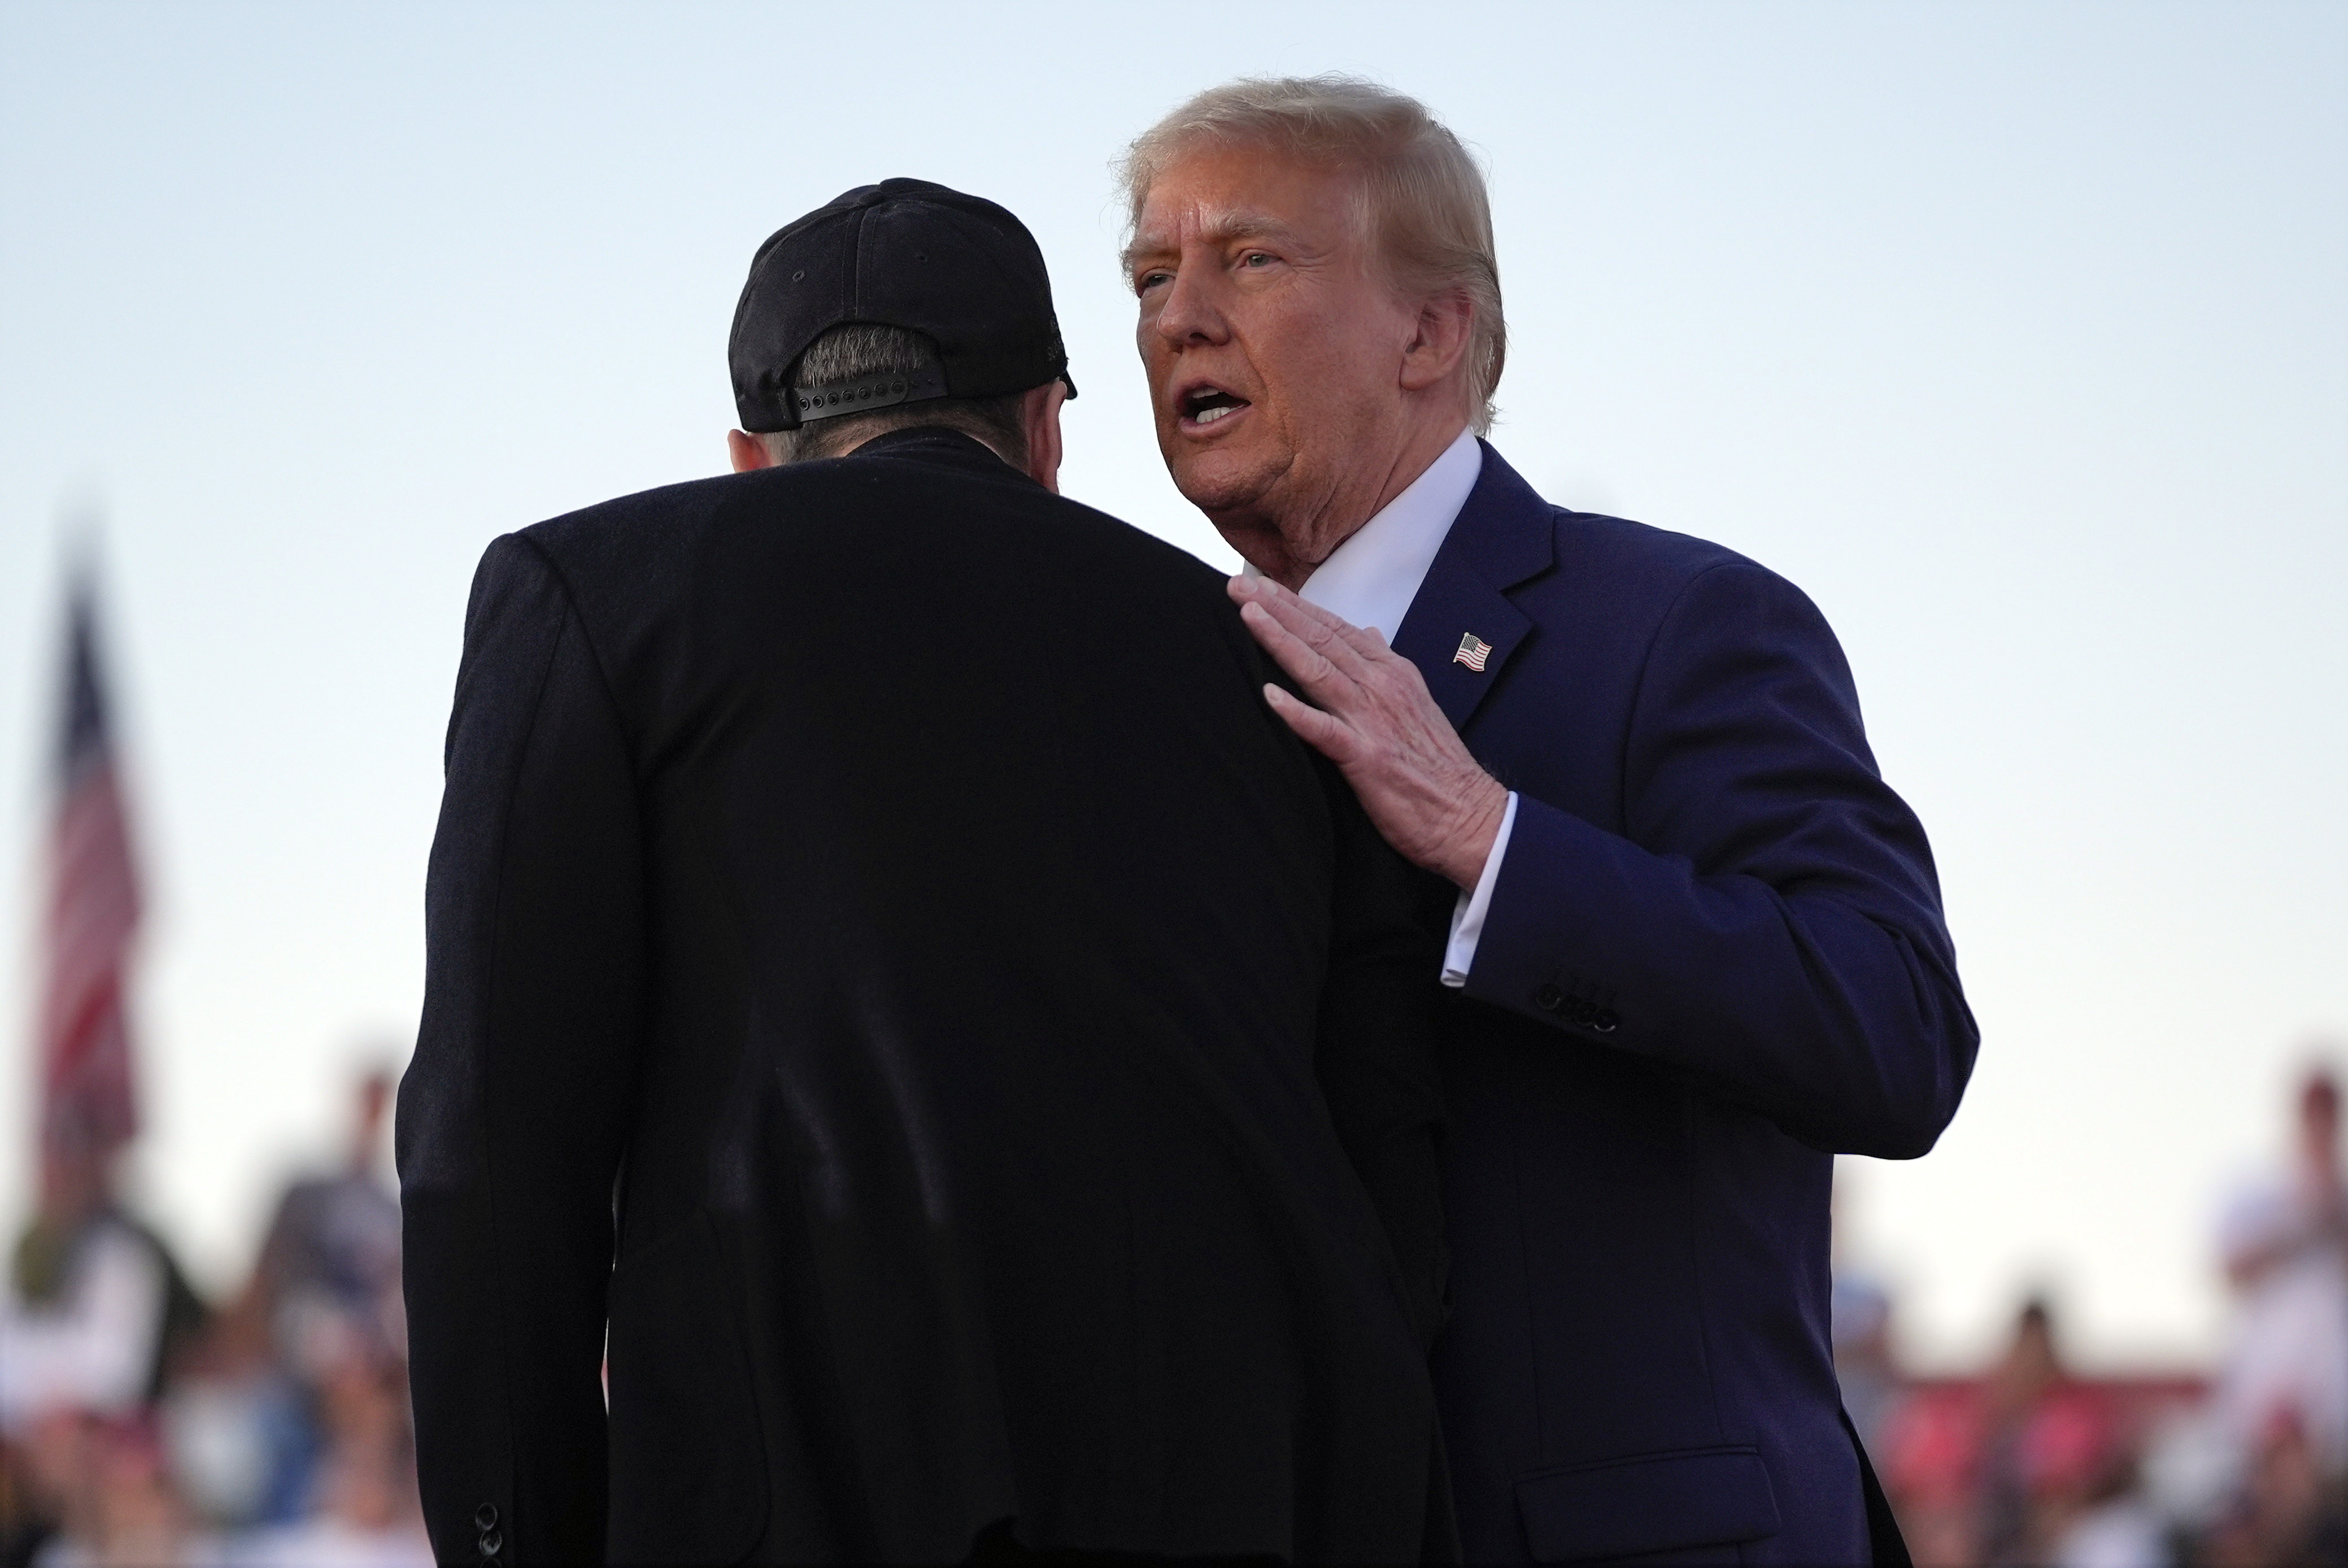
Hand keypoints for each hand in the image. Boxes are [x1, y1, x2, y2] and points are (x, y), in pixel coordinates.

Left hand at [1229, 574, 1507, 889]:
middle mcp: (1382, 686)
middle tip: (1237, 586)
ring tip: (1247, 616)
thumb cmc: (1436, 766)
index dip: (1296, 605)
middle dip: (1277, 609)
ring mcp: (1374, 719)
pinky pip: (1326, 730)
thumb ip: (1386, 666)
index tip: (1260, 587)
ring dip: (1281, 640)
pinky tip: (1269, 695)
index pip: (1335, 628)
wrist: (1469, 815)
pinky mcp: (1367, 757)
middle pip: (1321, 639)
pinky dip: (1297, 712)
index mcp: (1391, 672)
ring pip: (1319, 670)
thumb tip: (1368, 632)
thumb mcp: (1415, 702)